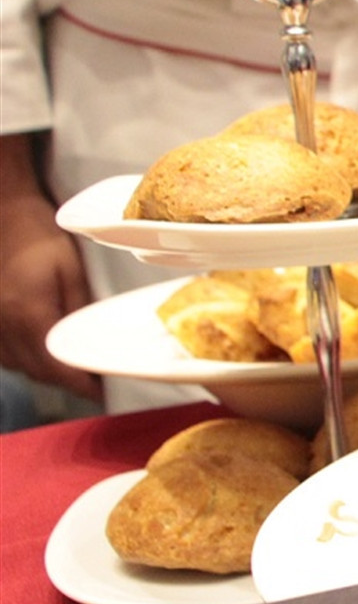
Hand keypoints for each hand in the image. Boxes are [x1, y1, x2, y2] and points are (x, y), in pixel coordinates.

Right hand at [0, 181, 100, 401]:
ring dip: (43, 372)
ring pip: (17, 366)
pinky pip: (2, 354)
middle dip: (66, 382)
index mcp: (28, 314)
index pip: (57, 367)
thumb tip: (95, 342)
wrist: (0, 210)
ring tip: (72, 368)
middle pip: (36, 372)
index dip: (81, 385)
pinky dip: (22, 359)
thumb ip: (80, 309)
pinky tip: (41, 351)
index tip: (102, 393)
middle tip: (94, 381)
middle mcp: (1, 326)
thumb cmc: (39, 234)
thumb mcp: (70, 269)